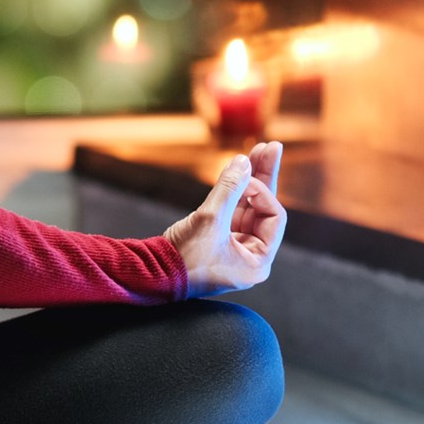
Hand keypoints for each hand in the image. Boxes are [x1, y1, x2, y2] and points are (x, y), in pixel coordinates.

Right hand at [164, 141, 287, 297]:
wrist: (150, 275)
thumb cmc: (182, 258)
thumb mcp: (210, 219)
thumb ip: (230, 188)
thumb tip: (244, 161)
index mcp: (257, 262)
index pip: (273, 217)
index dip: (261, 192)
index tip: (242, 178)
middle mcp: (249, 257)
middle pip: (263, 209)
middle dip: (264, 177)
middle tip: (271, 147)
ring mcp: (233, 249)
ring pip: (247, 208)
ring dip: (249, 180)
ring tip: (256, 151)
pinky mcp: (216, 242)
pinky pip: (230, 212)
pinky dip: (232, 192)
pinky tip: (236, 169)